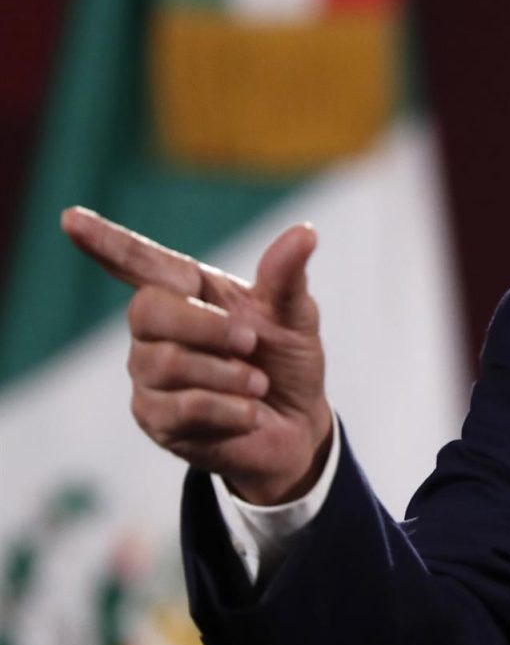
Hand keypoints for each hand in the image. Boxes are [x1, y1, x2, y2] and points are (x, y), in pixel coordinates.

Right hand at [60, 207, 333, 504]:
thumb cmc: (286, 359)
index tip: (70, 219)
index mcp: (190, 291)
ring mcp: (149, 375)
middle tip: (250, 342)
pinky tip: (249, 412)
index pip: (137, 261)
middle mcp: (158, 329)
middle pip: (147, 310)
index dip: (104, 241)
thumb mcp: (295, 316)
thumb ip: (287, 278)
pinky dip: (228, 408)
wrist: (296, 425)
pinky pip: (181, 408)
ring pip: (166, 363)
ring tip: (258, 384)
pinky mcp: (155, 419)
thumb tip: (304, 233)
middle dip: (205, 326)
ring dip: (226, 374)